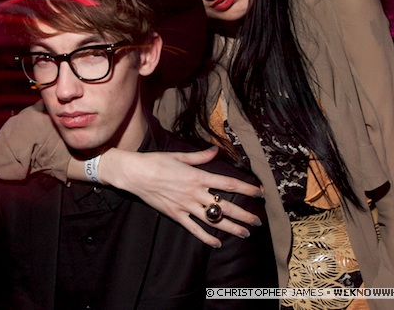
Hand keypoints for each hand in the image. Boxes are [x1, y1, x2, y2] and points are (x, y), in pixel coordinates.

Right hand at [99, 146, 263, 247]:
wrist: (134, 174)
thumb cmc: (156, 161)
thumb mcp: (180, 155)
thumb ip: (200, 156)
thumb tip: (216, 150)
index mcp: (198, 176)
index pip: (228, 183)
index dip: (245, 189)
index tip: (259, 193)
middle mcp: (194, 193)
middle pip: (225, 206)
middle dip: (244, 215)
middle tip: (258, 222)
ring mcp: (185, 206)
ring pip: (213, 220)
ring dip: (231, 228)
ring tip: (245, 234)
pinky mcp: (176, 215)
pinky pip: (194, 229)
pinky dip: (206, 238)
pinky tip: (217, 243)